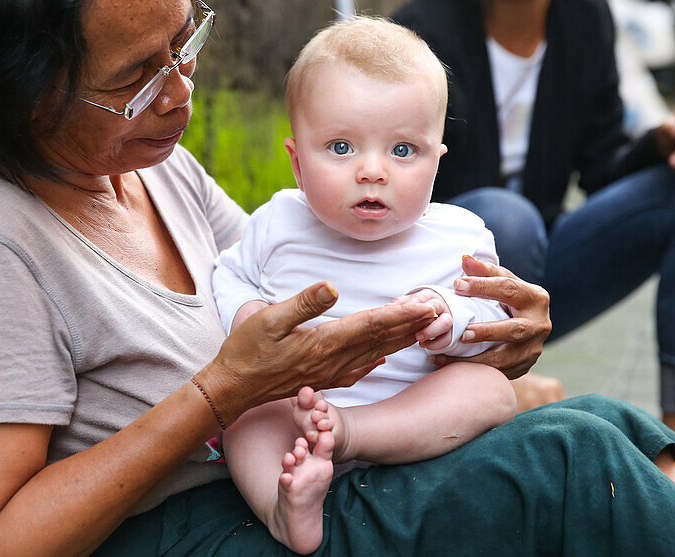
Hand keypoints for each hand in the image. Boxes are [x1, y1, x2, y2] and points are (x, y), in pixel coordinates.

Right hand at [200, 282, 436, 422]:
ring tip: (425, 329)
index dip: (401, 313)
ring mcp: (330, 372)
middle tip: (440, 312)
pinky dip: (377, 360)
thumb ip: (304, 303)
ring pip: (374, 354)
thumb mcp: (269, 319)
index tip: (426, 303)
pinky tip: (385, 358)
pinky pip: (359, 369)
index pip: (371, 324)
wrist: (233, 389)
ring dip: (401, 340)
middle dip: (412, 324)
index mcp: (324, 342)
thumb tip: (333, 287)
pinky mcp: (323, 379)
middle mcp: (334, 360)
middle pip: (381, 340)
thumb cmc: (247, 350)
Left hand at [398, 288, 452, 349]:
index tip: (405, 316)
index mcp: (428, 295)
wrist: (431, 316)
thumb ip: (400, 304)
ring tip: (419, 339)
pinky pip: (447, 338)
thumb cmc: (416, 310)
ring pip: (446, 323)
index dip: (413, 307)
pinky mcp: (449, 332)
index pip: (422, 298)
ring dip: (432, 332)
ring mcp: (446, 318)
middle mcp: (439, 304)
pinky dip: (437, 344)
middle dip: (425, 318)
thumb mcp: (407, 304)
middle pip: (437, 307)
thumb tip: (390, 308)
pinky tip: (425, 345)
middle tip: (416, 332)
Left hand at [429, 256, 550, 379]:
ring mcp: (534, 349)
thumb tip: (465, 260)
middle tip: (461, 333)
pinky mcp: (524, 366)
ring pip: (505, 359)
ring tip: (446, 356)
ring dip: (475, 359)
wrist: (529, 326)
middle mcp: (540, 324)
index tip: (457, 285)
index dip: (483, 287)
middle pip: (514, 329)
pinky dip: (475, 370)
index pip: (509, 289)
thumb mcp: (503, 282)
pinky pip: (499, 371)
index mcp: (536, 298)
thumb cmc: (511, 299)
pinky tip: (452, 368)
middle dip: (487, 332)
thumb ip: (485, 272)